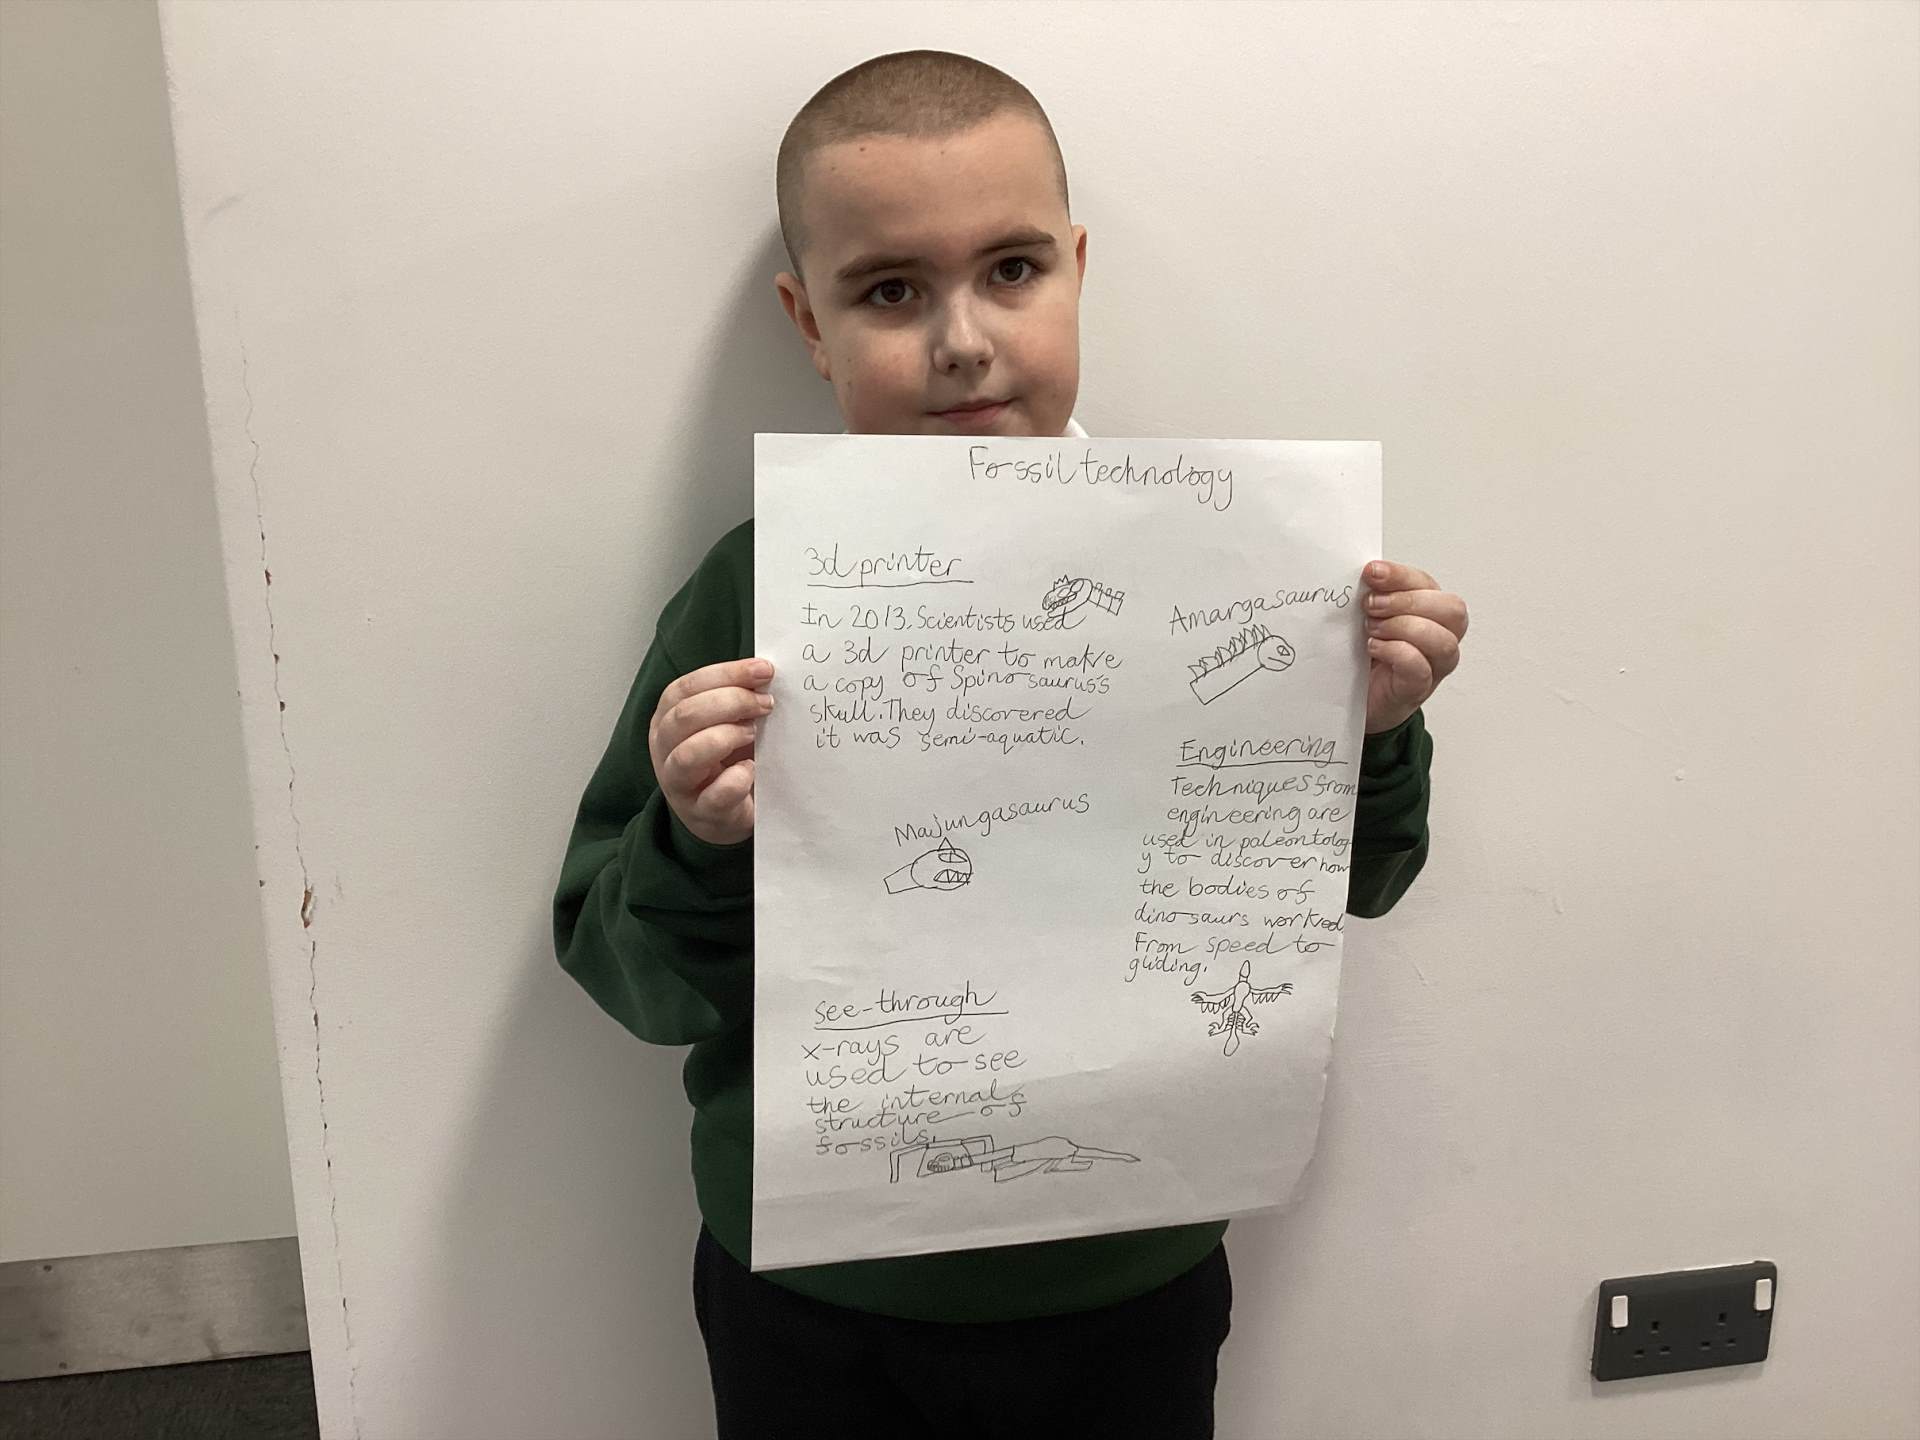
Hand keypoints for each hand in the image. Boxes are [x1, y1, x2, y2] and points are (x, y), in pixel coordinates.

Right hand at [648, 657, 774, 844]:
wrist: (724, 815)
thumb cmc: (724, 761)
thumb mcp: (724, 724)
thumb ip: (736, 699)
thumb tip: (764, 673)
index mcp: (667, 719)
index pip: (685, 688)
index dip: (726, 675)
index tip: (764, 671)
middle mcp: (665, 750)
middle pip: (684, 716)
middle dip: (731, 702)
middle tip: (766, 704)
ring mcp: (679, 784)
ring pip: (688, 755)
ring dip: (727, 737)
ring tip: (754, 734)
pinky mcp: (701, 813)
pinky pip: (715, 795)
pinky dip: (737, 779)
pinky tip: (751, 769)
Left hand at [1361, 561, 1466, 733]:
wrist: (1354, 698)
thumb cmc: (1366, 655)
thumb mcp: (1368, 617)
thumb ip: (1372, 596)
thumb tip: (1366, 574)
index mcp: (1429, 611)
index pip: (1428, 584)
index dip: (1401, 575)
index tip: (1371, 572)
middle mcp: (1440, 637)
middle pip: (1451, 609)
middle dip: (1407, 601)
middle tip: (1370, 605)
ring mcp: (1434, 666)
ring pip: (1443, 641)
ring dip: (1403, 627)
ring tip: (1371, 629)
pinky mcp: (1416, 689)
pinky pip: (1420, 668)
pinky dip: (1396, 652)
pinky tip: (1374, 648)